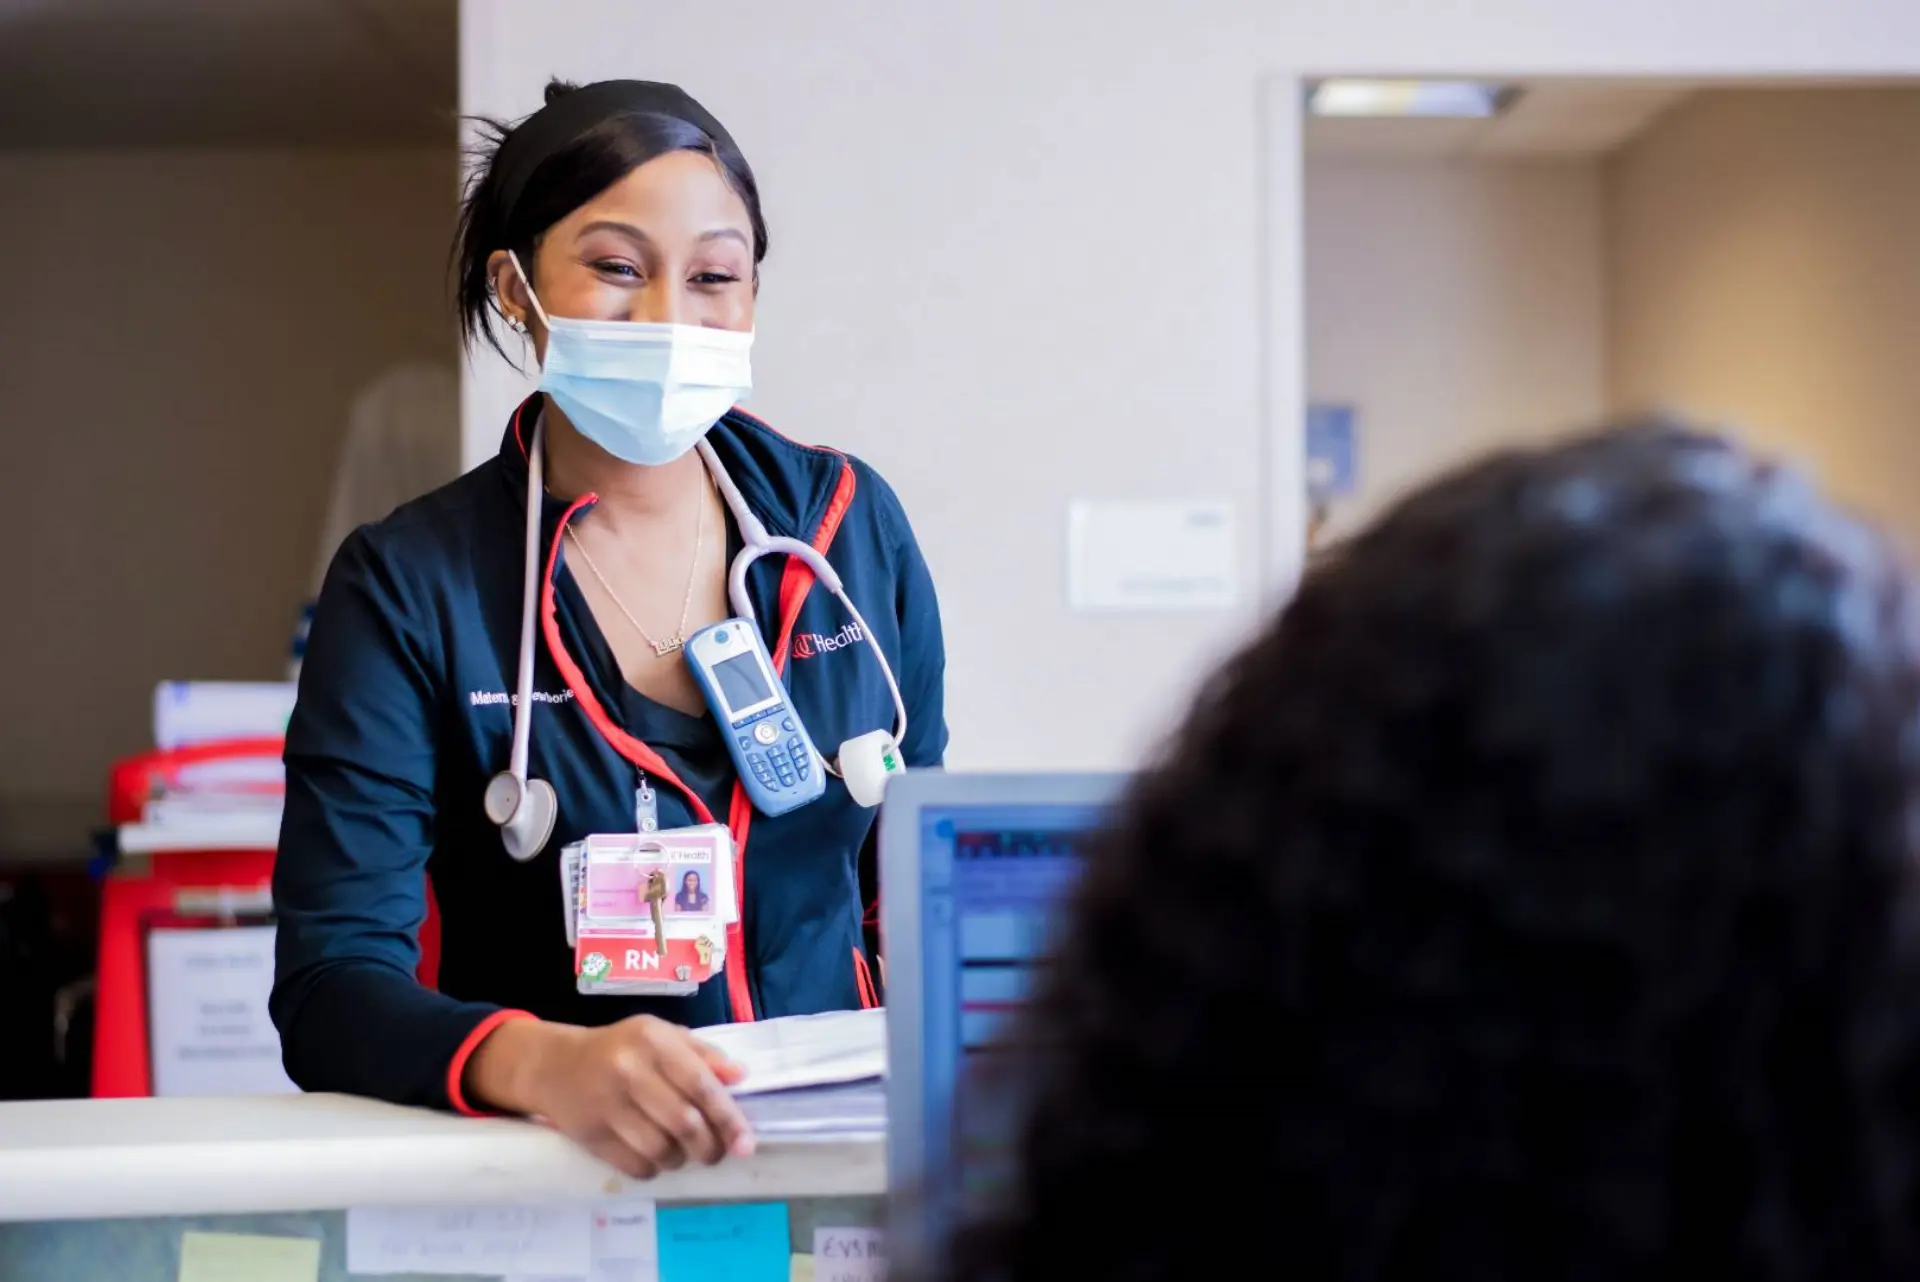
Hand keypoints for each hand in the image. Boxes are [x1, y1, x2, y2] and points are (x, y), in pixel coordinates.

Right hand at [467, 1016, 755, 1177]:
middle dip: (710, 1147)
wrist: (556, 1066)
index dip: (728, 1118)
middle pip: (685, 1124)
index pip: (701, 1085)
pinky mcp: (591, 1135)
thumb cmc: (621, 1049)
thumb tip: (740, 1077)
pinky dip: (655, 1169)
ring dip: (682, 1160)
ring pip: (662, 1150)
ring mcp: (607, 1105)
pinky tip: (656, 1156)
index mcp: (653, 1040)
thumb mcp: (662, 1036)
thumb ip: (702, 1055)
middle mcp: (630, 1070)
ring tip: (683, 1152)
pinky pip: (636, 1166)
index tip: (746, 1143)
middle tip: (715, 1153)